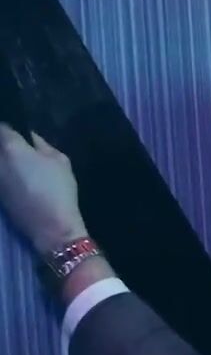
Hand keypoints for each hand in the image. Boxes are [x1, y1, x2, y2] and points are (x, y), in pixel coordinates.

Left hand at [0, 124, 86, 251]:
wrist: (50, 227)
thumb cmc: (59, 190)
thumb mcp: (61, 161)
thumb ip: (43, 145)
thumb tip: (32, 138)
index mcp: (11, 147)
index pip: (2, 128)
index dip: (10, 128)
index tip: (19, 131)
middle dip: (6, 144)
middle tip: (22, 150)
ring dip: (6, 162)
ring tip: (22, 167)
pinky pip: (0, 176)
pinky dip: (6, 175)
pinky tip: (20, 180)